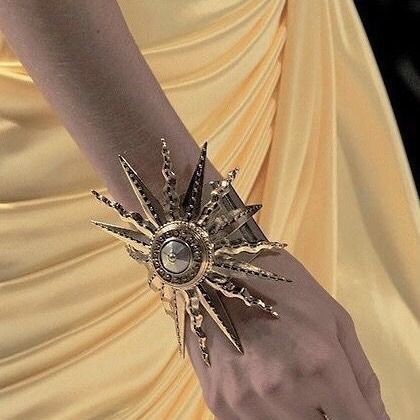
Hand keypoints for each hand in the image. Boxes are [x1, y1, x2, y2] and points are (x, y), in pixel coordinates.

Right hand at [185, 249, 389, 419]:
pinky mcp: (218, 403)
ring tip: (285, 378)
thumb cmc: (283, 286)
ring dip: (294, 414)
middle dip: (325, 414)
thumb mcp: (334, 318)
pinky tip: (260, 382)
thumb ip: (362, 377)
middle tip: (316, 387)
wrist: (217, 269)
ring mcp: (245, 401)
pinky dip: (265, 413)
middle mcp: (282, 391)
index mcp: (320, 365)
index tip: (353, 411)